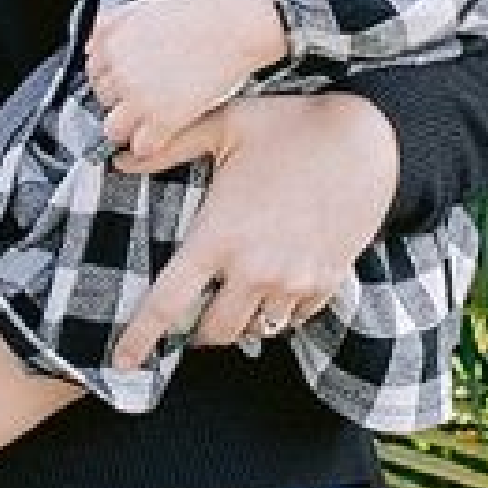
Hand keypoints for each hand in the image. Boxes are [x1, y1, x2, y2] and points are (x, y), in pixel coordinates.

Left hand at [86, 0, 287, 160]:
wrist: (230, 26)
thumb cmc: (194, 16)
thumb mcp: (139, 7)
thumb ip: (109, 26)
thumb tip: (91, 47)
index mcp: (110, 45)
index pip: (93, 75)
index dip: (111, 80)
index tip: (123, 83)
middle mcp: (119, 73)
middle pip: (103, 101)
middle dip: (120, 101)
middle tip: (141, 98)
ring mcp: (139, 98)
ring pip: (113, 129)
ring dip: (127, 129)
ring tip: (144, 123)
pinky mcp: (163, 119)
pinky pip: (142, 146)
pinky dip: (149, 146)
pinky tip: (159, 137)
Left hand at [110, 89, 396, 371]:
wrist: (369, 141)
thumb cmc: (289, 127)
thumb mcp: (222, 126)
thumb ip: (167, 147)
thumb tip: (119, 157)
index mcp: (218, 236)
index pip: (167, 303)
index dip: (140, 338)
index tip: (121, 362)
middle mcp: (255, 269)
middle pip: (213, 332)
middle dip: (195, 331)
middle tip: (190, 315)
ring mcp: (295, 281)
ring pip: (255, 330)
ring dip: (237, 323)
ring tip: (230, 299)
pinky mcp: (327, 282)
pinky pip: (293, 320)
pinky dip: (276, 314)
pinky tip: (269, 288)